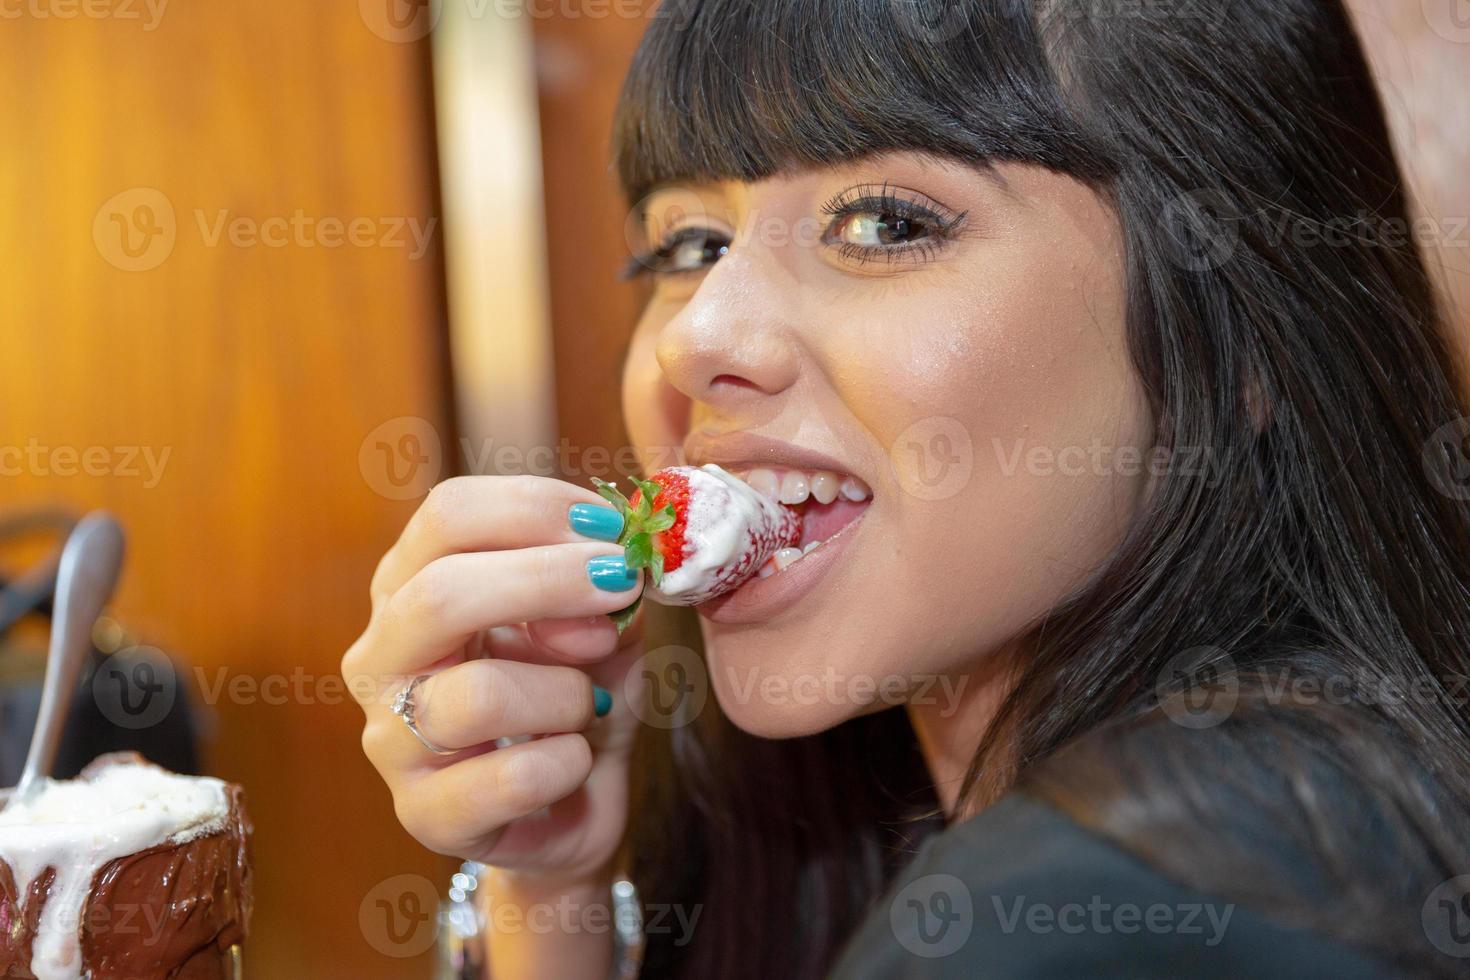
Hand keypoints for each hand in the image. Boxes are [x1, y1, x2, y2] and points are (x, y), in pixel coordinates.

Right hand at [343, 476, 645, 882]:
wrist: (574, 805)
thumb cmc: (577, 693)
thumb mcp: (603, 624)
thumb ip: (604, 588)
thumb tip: (607, 565)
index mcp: (413, 584)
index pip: (449, 516)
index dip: (537, 509)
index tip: (611, 529)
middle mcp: (383, 654)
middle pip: (440, 593)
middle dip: (548, 580)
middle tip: (622, 582)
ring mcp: (391, 738)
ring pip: (479, 694)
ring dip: (566, 692)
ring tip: (588, 705)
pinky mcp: (423, 814)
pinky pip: (510, 778)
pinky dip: (568, 763)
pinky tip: (574, 761)